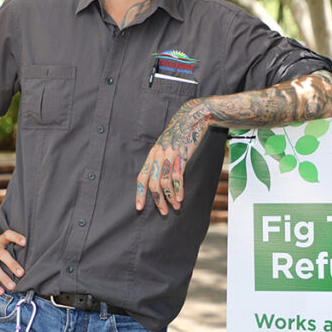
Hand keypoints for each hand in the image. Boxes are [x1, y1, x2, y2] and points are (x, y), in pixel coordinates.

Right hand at [0, 229, 26, 294]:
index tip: (25, 242)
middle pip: (2, 254)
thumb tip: (31, 262)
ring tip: (13, 287)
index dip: (16, 237)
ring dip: (4, 278)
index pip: (7, 235)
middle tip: (22, 273)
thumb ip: (9, 249)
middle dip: (12, 264)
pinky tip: (1, 291)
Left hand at [135, 99, 211, 214]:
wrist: (192, 118)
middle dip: (157, 200)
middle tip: (163, 212)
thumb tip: (158, 178)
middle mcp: (158, 156)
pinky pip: (177, 176)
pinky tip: (181, 198)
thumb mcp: (166, 146)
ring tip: (175, 208)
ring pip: (164, 182)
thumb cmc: (180, 135)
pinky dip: (179, 189)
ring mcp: (169, 155)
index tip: (139, 207)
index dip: (139, 194)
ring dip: (169, 198)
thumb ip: (160, 160)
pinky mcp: (181, 155)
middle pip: (152, 183)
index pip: (141, 177)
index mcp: (152, 155)